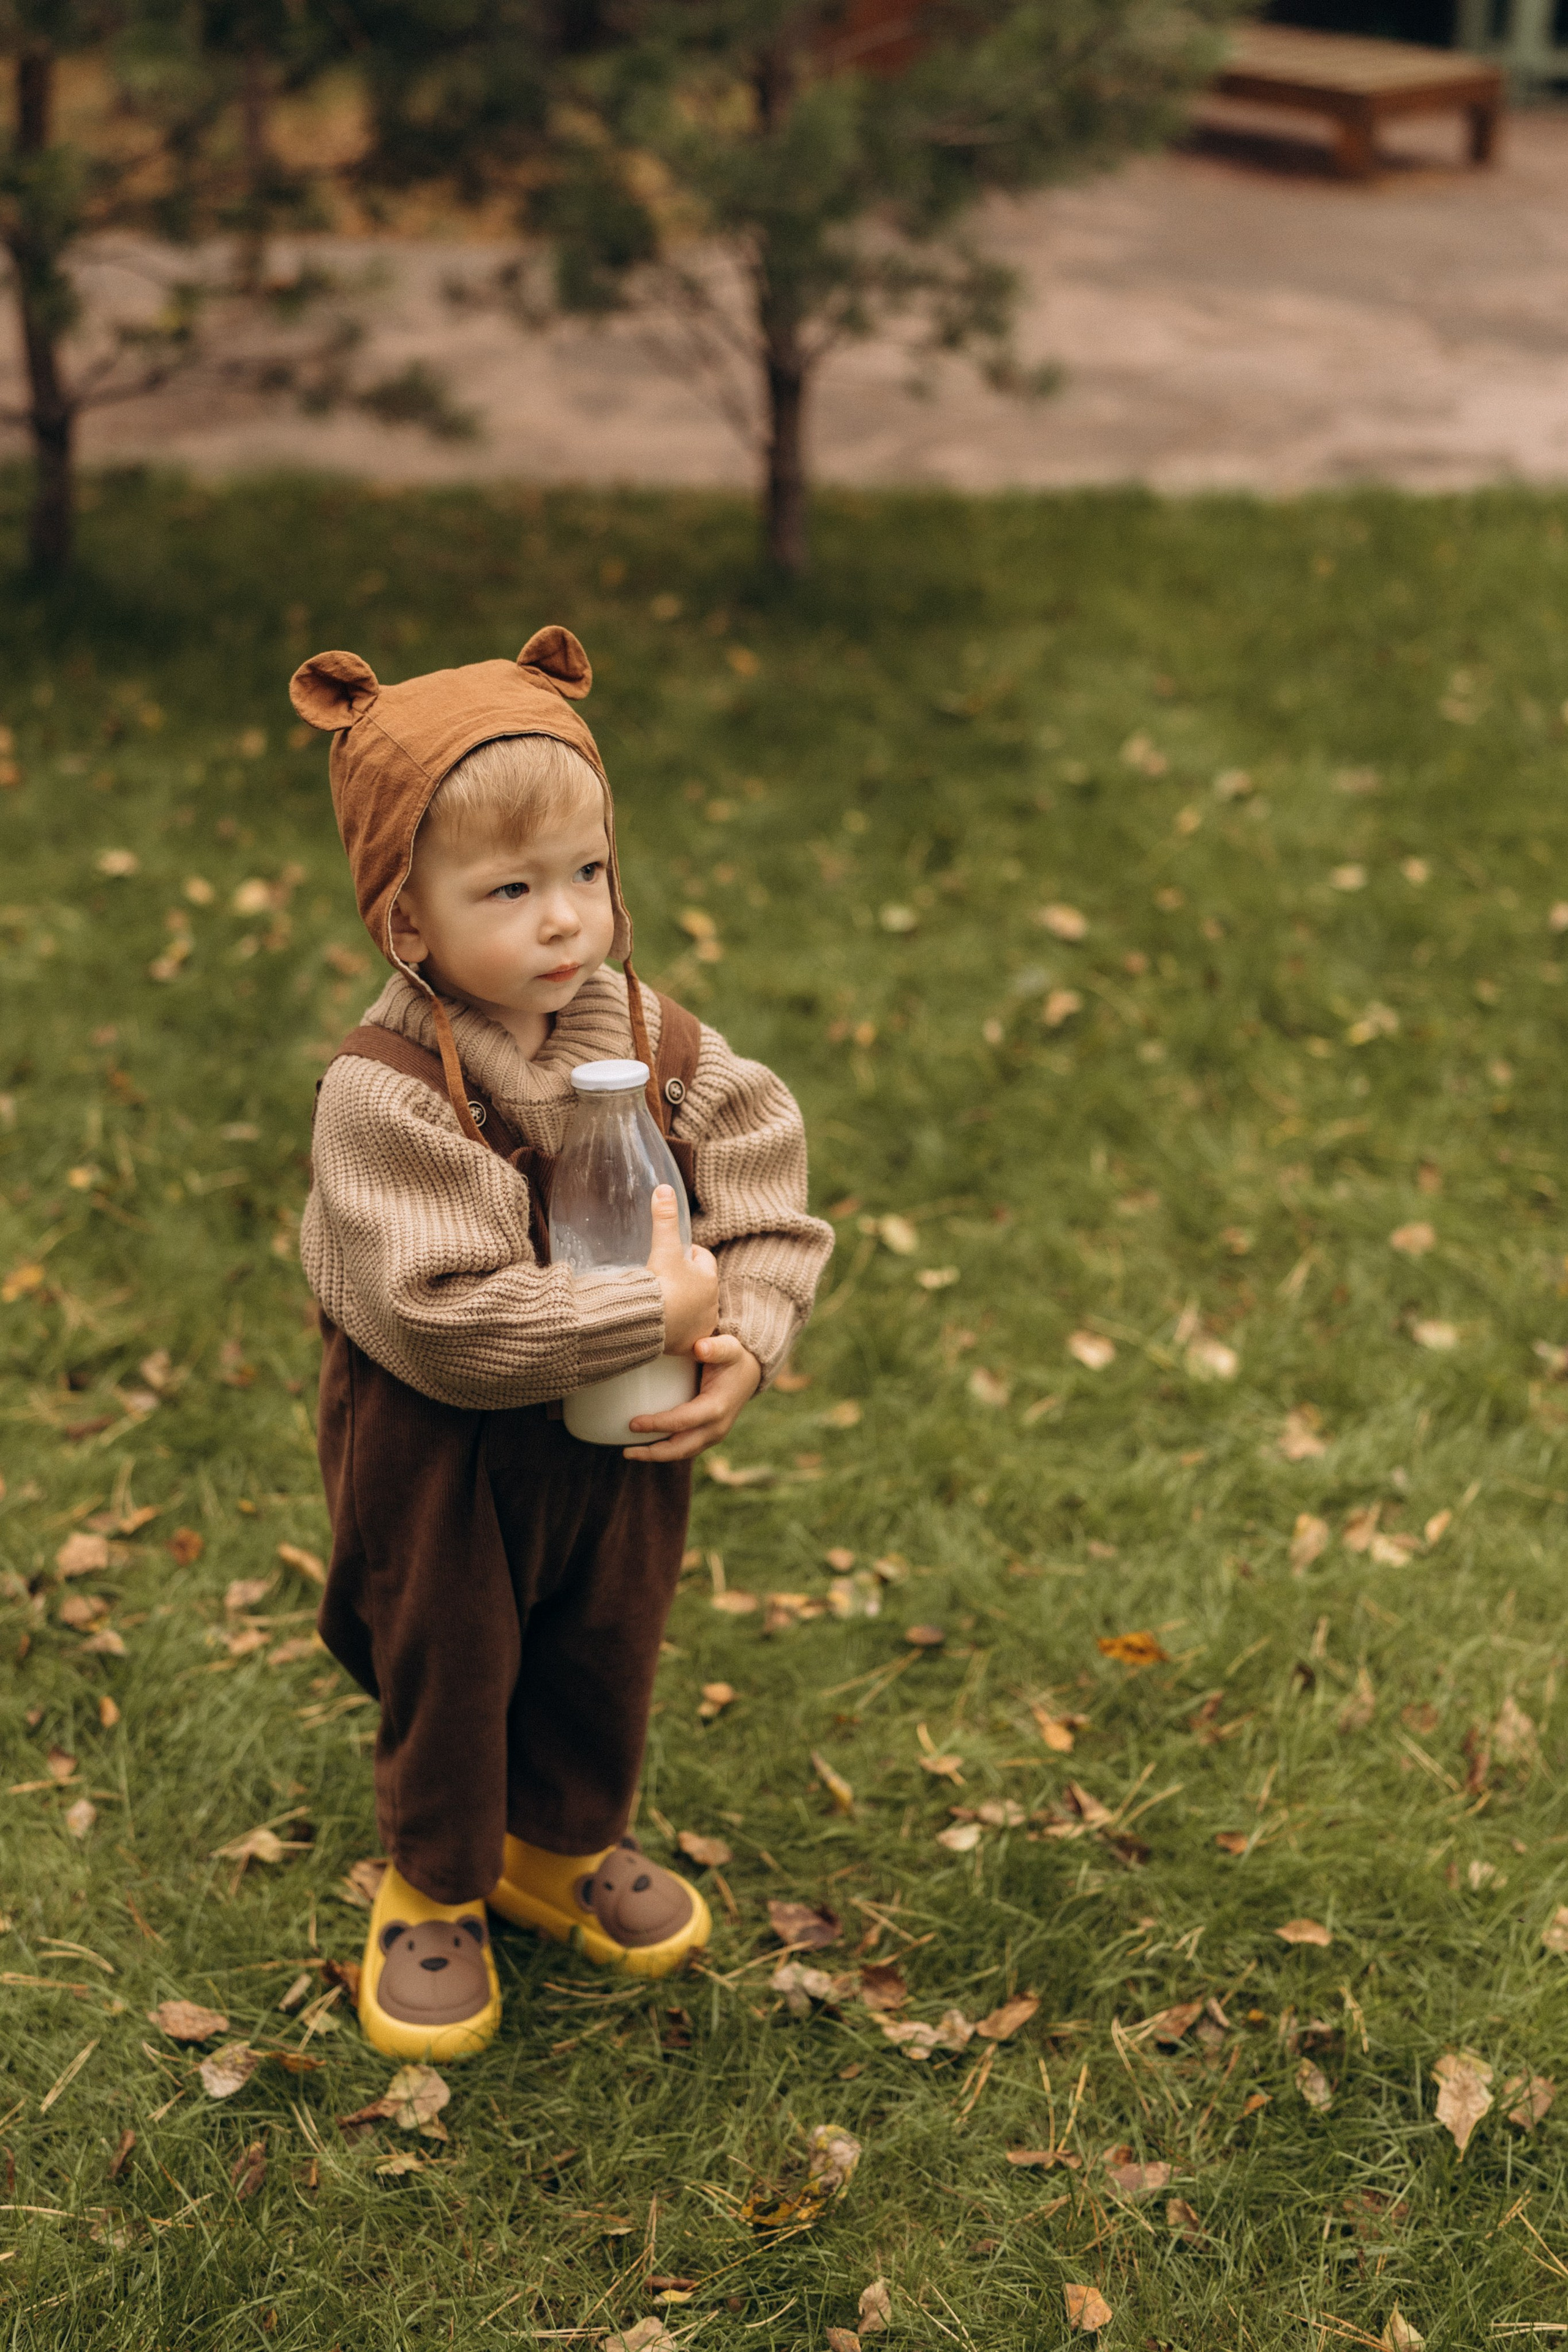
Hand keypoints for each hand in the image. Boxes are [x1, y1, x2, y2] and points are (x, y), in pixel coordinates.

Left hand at [625, 1332, 761, 1461]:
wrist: (751, 1373)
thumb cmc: (734, 1358)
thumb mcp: (728, 1347)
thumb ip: (715, 1347)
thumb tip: (700, 1347)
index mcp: (717, 1408)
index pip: (682, 1422)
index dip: (657, 1425)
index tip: (633, 1423)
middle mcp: (717, 1427)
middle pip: (681, 1448)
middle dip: (653, 1453)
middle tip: (626, 1452)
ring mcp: (714, 1435)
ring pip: (683, 1453)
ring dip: (657, 1456)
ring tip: (630, 1453)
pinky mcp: (708, 1437)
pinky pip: (685, 1449)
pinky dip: (666, 1451)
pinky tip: (646, 1446)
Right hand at [647, 1183, 717, 1353]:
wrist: (649, 1323)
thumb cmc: (661, 1284)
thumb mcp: (663, 1247)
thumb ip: (664, 1218)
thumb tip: (664, 1188)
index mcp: (708, 1278)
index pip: (704, 1259)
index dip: (692, 1253)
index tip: (679, 1252)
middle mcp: (711, 1303)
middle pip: (701, 1286)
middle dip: (688, 1281)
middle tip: (667, 1278)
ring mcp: (701, 1326)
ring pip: (695, 1310)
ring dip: (684, 1305)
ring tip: (665, 1302)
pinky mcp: (689, 1344)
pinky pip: (686, 1333)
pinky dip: (678, 1328)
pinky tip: (665, 1325)